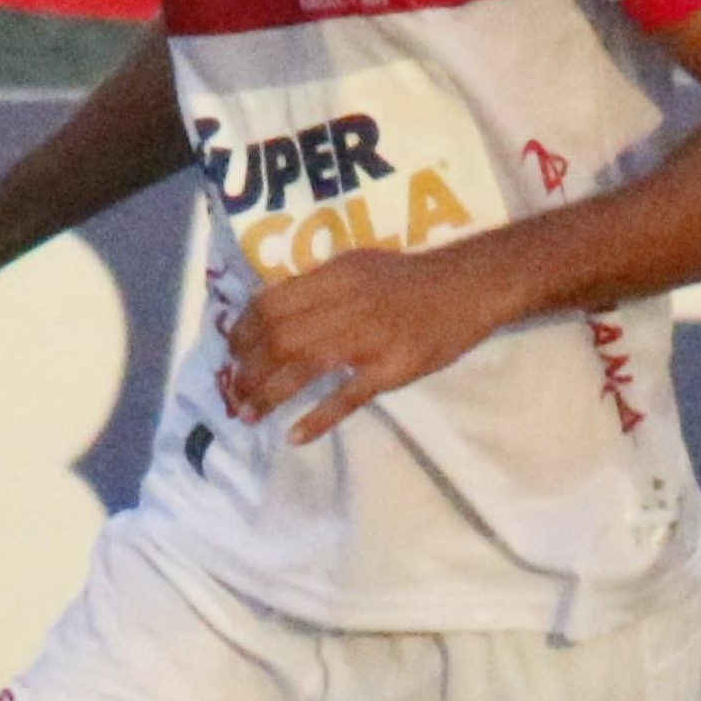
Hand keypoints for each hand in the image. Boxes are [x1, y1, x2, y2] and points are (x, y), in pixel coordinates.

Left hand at [221, 243, 512, 441]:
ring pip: (303, 367)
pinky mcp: (392, 368)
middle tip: (234, 392)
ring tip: (248, 414)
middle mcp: (346, 304)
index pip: (271, 304)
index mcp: (334, 276)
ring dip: (268, 394)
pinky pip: (347, 397)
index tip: (231, 352)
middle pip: (279, 338)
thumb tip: (270, 310)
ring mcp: (369, 338)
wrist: (469, 286)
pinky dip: (318, 418)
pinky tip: (295, 435)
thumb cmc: (408, 279)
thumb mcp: (356, 265)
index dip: (243, 331)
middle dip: (247, 369)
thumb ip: (317, 286)